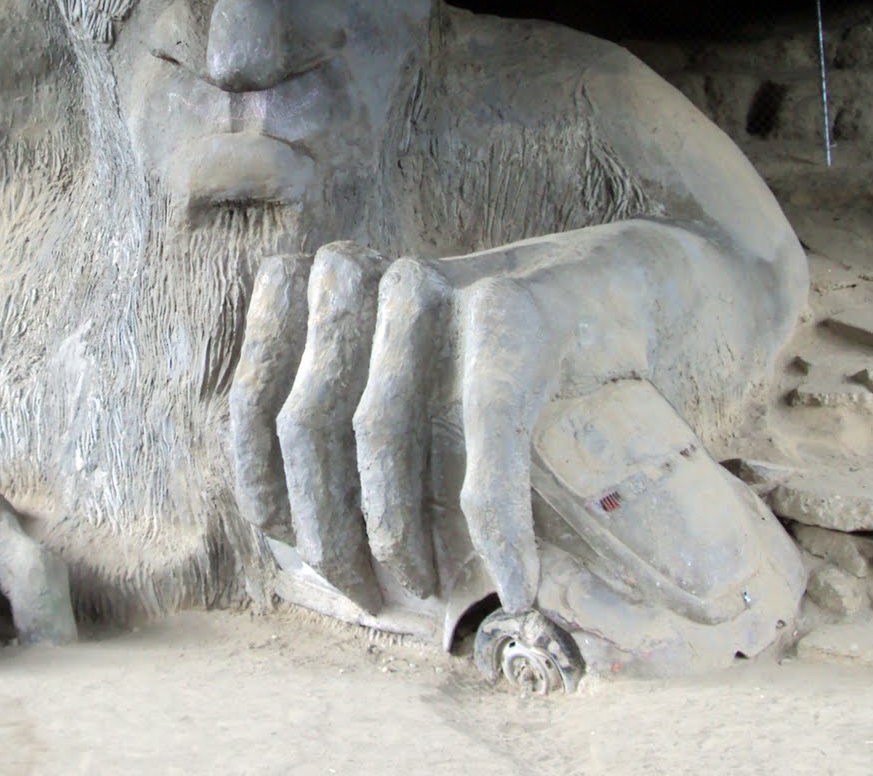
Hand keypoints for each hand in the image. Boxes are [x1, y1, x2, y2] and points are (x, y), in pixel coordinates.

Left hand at [228, 233, 662, 616]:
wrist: (616, 296)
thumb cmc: (488, 364)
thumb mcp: (398, 388)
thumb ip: (335, 435)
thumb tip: (291, 542)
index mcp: (319, 288)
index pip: (256, 401)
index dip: (264, 488)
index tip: (294, 554)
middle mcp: (364, 277)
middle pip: (309, 420)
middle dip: (330, 528)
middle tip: (369, 595)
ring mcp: (436, 287)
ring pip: (380, 427)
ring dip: (398, 530)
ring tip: (429, 587)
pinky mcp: (510, 317)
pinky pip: (481, 434)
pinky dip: (497, 522)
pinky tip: (518, 583)